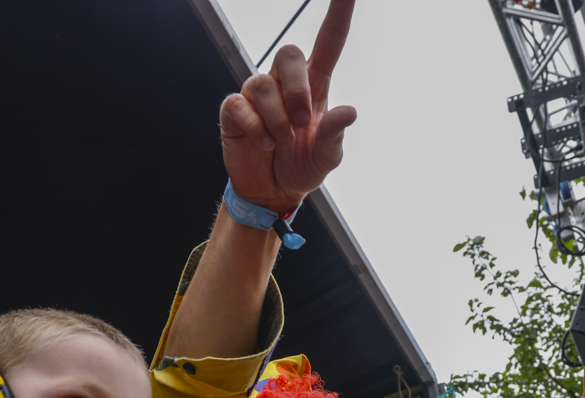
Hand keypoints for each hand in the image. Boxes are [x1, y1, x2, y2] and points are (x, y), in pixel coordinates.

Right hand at [219, 0, 357, 213]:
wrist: (272, 193)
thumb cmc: (301, 166)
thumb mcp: (326, 157)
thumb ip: (335, 134)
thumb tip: (350, 111)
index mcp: (314, 87)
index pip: (329, 42)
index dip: (338, 15)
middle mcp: (284, 83)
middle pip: (289, 53)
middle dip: (297, 89)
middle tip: (303, 122)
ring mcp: (257, 95)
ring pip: (263, 83)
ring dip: (278, 119)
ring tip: (282, 142)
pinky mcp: (235, 110)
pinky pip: (241, 104)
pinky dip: (257, 128)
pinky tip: (265, 143)